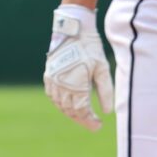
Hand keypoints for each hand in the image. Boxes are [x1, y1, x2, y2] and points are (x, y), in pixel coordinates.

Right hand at [43, 5, 112, 129]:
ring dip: (71, 113)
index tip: (99, 126)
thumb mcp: (103, 69)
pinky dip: (61, 103)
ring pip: (60, 105)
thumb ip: (105, 90)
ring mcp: (52, 81)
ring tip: (83, 116)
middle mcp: (61, 85)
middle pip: (70, 111)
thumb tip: (107, 112)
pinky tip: (69, 104)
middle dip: (82, 119)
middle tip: (93, 124)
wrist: (72, 30)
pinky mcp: (48, 75)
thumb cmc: (90, 48)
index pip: (81, 111)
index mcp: (75, 85)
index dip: (90, 121)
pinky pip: (53, 96)